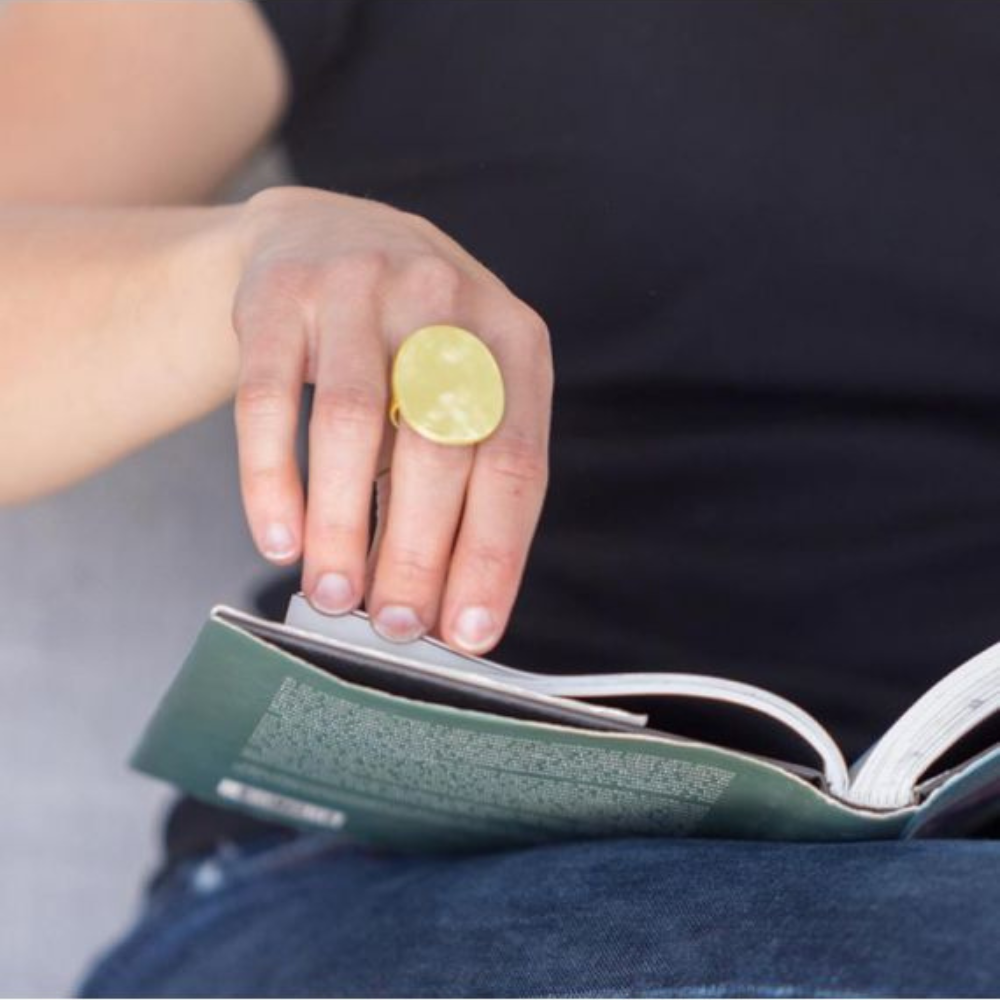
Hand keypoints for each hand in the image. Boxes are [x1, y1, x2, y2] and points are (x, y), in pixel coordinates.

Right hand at [233, 186, 552, 653]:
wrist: (325, 235)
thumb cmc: (411, 344)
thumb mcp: (464, 387)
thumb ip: (463, 483)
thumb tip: (442, 607)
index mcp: (513, 340)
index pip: (515, 464)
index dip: (493, 556)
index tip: (470, 634)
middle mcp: (443, 303)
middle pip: (437, 448)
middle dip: (417, 554)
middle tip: (395, 626)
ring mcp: (358, 289)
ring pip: (352, 425)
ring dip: (342, 527)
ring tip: (334, 597)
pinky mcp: (278, 296)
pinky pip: (267, 402)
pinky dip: (271, 481)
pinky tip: (278, 541)